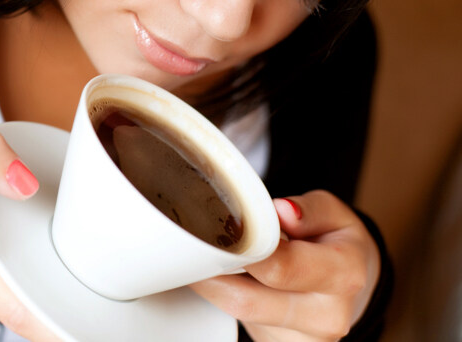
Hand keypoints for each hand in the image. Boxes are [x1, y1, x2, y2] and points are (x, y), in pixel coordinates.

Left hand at [190, 190, 379, 341]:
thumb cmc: (336, 241)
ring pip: (240, 313)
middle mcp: (326, 314)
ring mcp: (305, 340)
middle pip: (248, 300)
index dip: (242, 253)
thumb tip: (282, 210)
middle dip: (212, 274)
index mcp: (343, 273)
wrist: (351, 282)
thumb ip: (309, 209)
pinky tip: (221, 278)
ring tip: (200, 259)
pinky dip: (226, 299)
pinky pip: (244, 324)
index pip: (281, 267)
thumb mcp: (333, 212)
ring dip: (214, 286)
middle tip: (188, 249)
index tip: (214, 236)